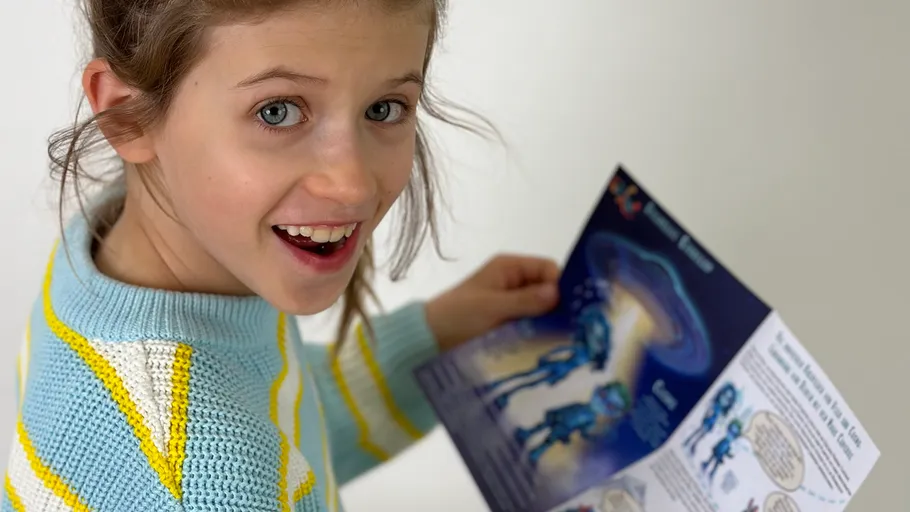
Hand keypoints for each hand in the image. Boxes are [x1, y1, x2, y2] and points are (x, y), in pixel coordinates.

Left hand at [425, 254, 560, 351]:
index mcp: (509, 267)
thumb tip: (558, 293)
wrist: (430, 337)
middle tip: (571, 329)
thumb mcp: (492, 307)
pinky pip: (531, 323)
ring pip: (542, 309)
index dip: (561, 286)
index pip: (548, 269)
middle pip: (548, 290)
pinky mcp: (508, 321)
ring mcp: (511, 301)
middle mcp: (514, 281)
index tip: (570, 310)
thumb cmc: (458, 315)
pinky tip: (546, 345)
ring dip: (548, 322)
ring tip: (561, 340)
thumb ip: (525, 301)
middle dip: (558, 307)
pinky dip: (538, 332)